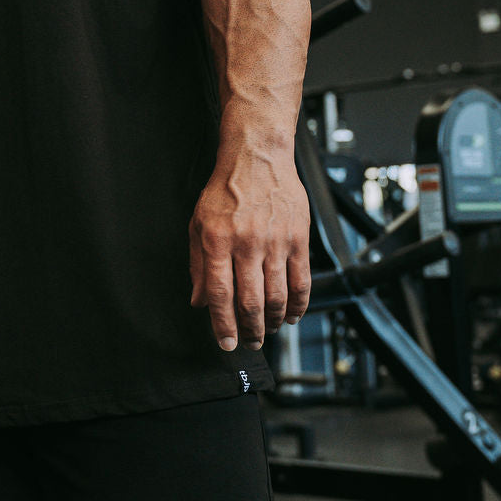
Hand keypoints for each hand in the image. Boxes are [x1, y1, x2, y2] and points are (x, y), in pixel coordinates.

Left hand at [189, 150, 310, 351]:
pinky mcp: (298, 238)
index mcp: (217, 241)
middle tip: (250, 342)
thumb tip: (199, 301)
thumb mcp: (198, 223)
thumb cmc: (225, 189)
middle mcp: (246, 243)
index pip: (220, 294)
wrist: (257, 157)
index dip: (223, 325)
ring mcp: (275, 242)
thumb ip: (198, 265)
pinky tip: (292, 315)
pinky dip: (298, 304)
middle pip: (251, 301)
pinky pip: (301, 280)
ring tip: (268, 330)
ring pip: (277, 296)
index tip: (226, 343)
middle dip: (250, 330)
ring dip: (273, 321)